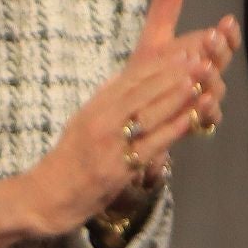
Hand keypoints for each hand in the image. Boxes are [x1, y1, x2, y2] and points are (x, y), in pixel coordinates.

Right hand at [22, 0, 234, 232]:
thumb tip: (131, 77)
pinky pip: (149, 144)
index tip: (185, 50)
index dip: (161, 64)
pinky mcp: (116, 168)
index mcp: (95, 106)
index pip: (131, 78)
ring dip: (176, 96)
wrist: (46, 196)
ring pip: (147, 113)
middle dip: (173, 73)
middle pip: (141, 90)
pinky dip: (172, 129)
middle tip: (201, 58)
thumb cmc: (71, 159)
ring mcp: (108, 143)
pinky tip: (191, 118)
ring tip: (201, 80)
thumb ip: (108, 101)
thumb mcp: (85, 122)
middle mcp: (100, 120)